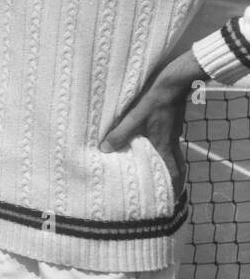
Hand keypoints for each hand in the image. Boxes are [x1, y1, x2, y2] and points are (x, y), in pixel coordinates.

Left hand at [101, 50, 204, 191]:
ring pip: (166, 150)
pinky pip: (163, 138)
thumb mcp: (134, 116)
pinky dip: (155, 145)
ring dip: (159, 160)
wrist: (174, 79)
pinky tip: (143, 141)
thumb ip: (120, 133)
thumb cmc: (155, 98)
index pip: (174, 171)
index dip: (174, 186)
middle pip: (172, 164)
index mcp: (165, 144)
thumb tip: (105, 150)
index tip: (171, 199)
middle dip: (166, 176)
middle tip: (157, 186)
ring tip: (145, 166)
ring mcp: (171, 130)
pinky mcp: (169, 120)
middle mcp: (171, 140)